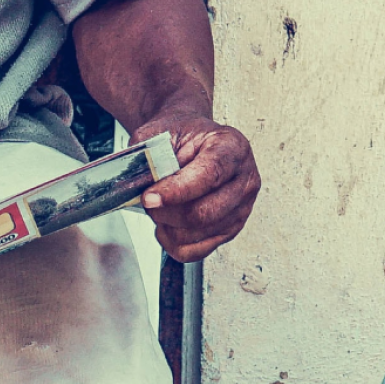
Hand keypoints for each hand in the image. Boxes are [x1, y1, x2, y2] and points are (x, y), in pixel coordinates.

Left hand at [132, 115, 258, 262]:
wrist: (193, 143)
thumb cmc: (182, 137)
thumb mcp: (162, 132)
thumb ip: (151, 154)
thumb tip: (140, 184)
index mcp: (232, 147)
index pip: (209, 175)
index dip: (177, 190)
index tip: (149, 197)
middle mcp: (244, 179)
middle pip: (204, 212)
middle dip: (166, 213)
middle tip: (148, 202)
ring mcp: (241, 208)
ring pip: (197, 235)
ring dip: (168, 227)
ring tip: (159, 209)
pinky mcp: (231, 229)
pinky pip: (197, 251)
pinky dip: (173, 243)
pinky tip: (167, 225)